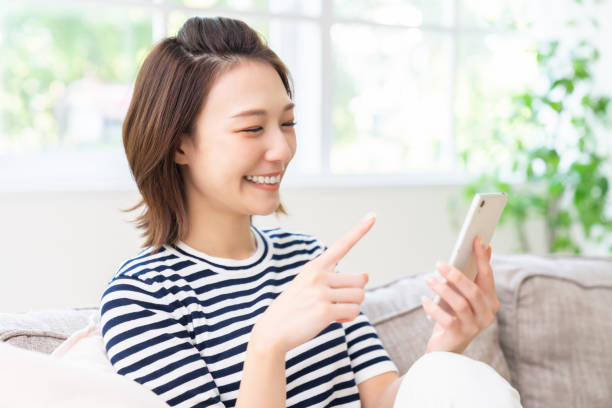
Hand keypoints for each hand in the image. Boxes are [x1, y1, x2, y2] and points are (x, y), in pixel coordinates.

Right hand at [252, 213, 374, 353]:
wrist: (272, 331)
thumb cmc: (294, 309)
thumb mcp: (309, 286)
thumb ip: (336, 279)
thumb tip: (367, 276)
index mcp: (314, 266)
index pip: (341, 245)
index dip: (359, 230)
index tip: (373, 215)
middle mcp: (318, 275)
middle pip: (360, 280)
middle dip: (355, 293)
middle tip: (339, 303)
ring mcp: (321, 292)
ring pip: (359, 296)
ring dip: (352, 307)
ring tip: (335, 312)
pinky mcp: (325, 310)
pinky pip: (353, 311)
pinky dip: (348, 318)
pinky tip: (335, 320)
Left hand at [421, 236, 499, 353]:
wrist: (446, 347)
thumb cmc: (454, 314)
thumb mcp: (464, 294)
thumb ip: (474, 274)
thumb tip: (485, 246)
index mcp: (491, 301)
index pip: (487, 276)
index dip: (482, 257)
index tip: (476, 239)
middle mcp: (487, 315)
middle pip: (473, 291)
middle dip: (456, 275)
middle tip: (438, 263)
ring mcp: (474, 327)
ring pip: (460, 304)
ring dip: (442, 289)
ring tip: (428, 279)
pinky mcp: (459, 336)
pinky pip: (445, 319)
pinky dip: (433, 307)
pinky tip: (424, 299)